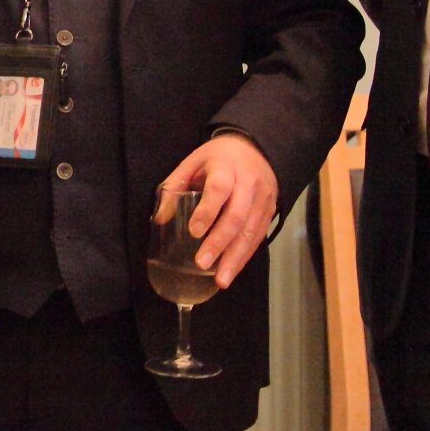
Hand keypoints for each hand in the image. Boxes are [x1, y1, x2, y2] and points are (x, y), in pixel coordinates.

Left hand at [156, 133, 278, 289]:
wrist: (256, 150)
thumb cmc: (218, 158)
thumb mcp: (192, 162)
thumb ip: (174, 186)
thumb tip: (159, 218)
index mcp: (226, 168)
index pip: (219, 190)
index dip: (207, 211)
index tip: (194, 231)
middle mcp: (248, 184)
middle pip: (237, 216)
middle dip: (219, 242)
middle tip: (202, 263)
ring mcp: (262, 200)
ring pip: (251, 232)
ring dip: (235, 258)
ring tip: (221, 280)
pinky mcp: (270, 213)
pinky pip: (258, 238)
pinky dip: (245, 257)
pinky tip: (232, 272)